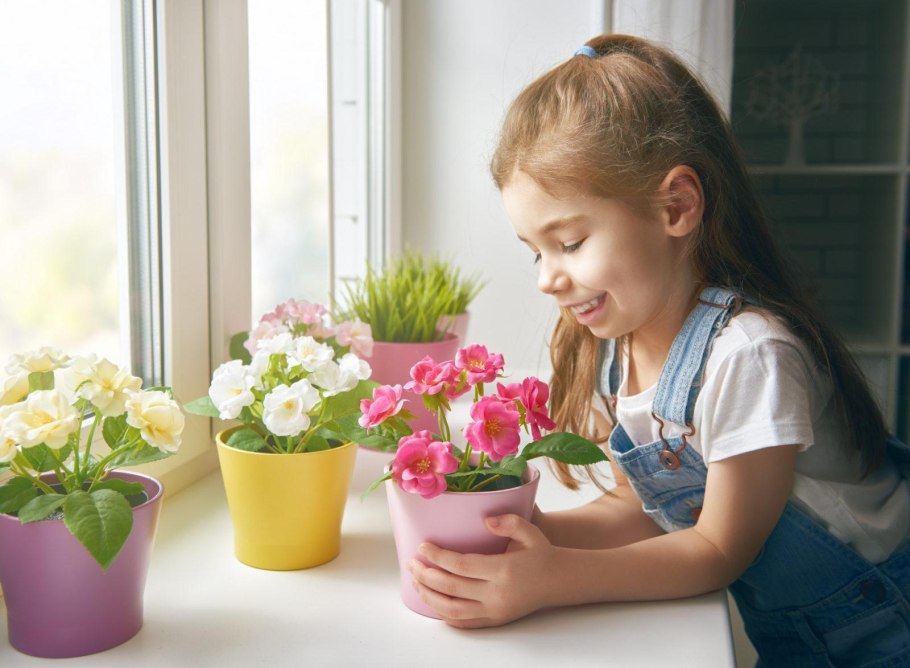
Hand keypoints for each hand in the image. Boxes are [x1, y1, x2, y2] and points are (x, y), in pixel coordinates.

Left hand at [408, 513, 555, 627]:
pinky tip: (433, 601)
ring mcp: (494, 611)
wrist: (558, 580)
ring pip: (452, 610)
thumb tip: (485, 520)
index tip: (422, 546)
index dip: (437, 557)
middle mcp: (496, 594)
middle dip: (425, 575)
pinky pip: (464, 623)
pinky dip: (444, 615)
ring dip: (429, 596)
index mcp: (503, 570)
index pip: (460, 565)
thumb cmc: (541, 553)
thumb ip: (509, 522)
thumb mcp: (530, 531)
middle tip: (412, 563)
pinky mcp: (495, 620)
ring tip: (416, 581)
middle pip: (450, 588)